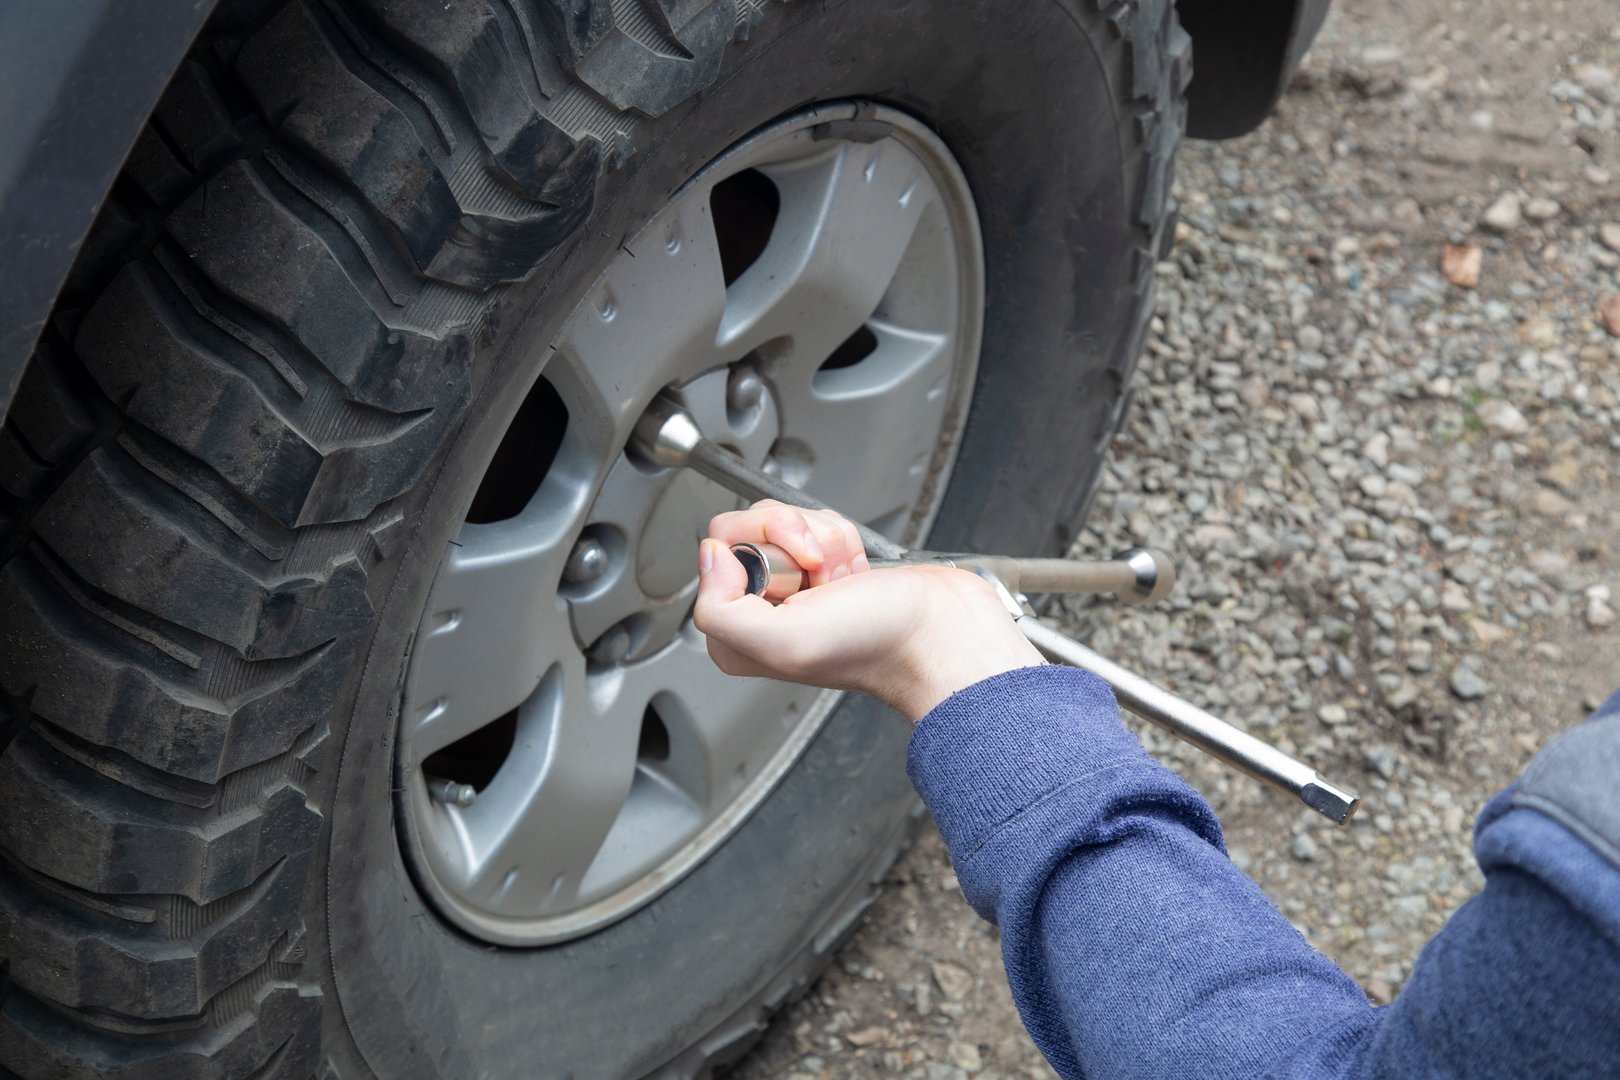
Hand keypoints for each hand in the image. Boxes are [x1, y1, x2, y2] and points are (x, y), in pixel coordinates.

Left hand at [694, 501, 1044, 721]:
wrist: (941, 633)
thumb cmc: (875, 645)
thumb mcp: (783, 641)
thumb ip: (720, 608)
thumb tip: (709, 555)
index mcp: (737, 633)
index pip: (718, 550)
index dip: (760, 549)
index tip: (796, 578)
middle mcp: (762, 608)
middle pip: (751, 526)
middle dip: (796, 538)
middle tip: (822, 575)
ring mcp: (797, 584)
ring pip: (788, 520)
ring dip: (825, 540)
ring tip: (844, 578)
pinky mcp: (828, 563)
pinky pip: (819, 523)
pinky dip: (844, 539)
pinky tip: (856, 573)